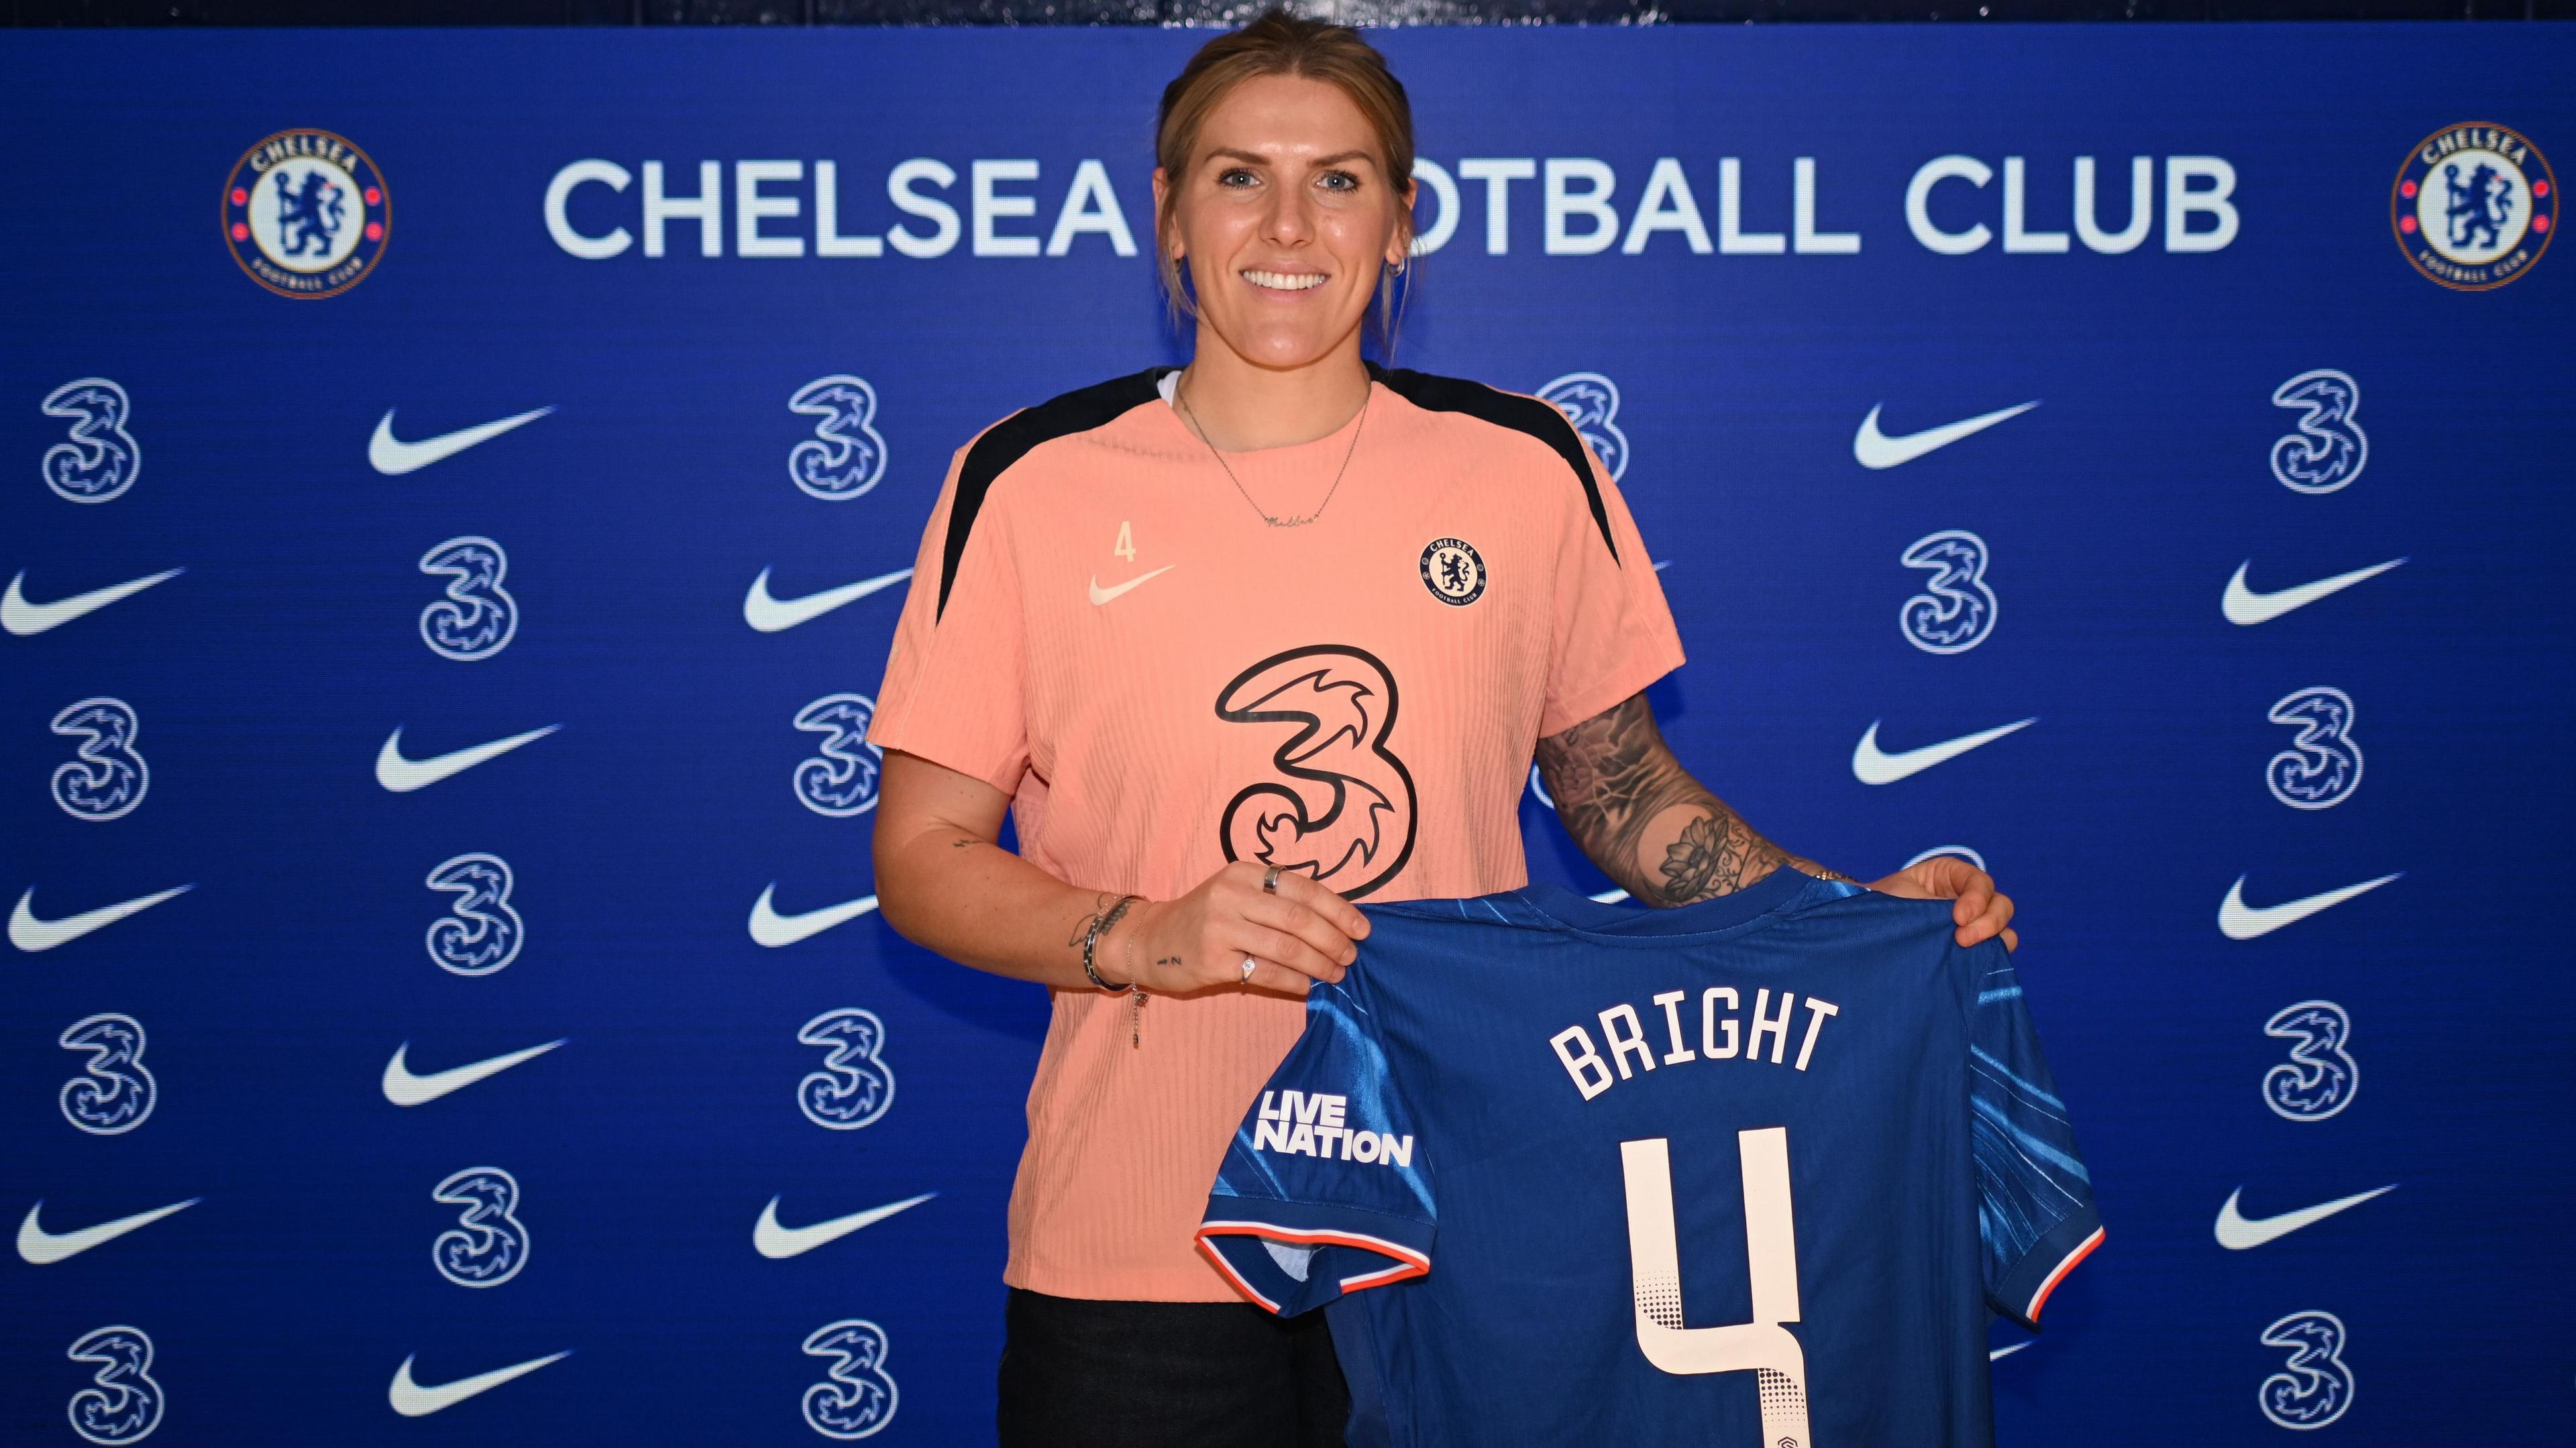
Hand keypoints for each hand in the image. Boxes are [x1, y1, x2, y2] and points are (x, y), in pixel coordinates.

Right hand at [1113, 861, 1370, 995]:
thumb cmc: (1205, 918)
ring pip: (1285, 947)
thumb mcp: (1237, 893)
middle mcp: (1231, 895)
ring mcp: (1220, 928)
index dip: (1338, 908)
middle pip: (1297, 918)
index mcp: (1244, 873)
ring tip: (1337, 973)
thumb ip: (1277, 900)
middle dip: (1333, 939)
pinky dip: (1294, 982)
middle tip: (1352, 956)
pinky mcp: (1213, 961)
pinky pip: (1265, 973)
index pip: (1302, 887)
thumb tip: (1337, 922)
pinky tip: (1309, 987)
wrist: (1150, 940)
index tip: (1362, 928)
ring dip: (1319, 963)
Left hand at [1866, 854, 2016, 951]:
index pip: (1981, 882)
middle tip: (1962, 939)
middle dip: (1989, 922)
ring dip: (1993, 941)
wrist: (1861, 930)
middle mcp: (1967, 899)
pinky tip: (1972, 965)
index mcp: (1951, 875)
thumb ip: (1936, 906)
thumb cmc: (1879, 905)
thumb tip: (1963, 923)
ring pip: (2004, 931)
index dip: (1977, 899)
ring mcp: (1972, 926)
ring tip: (1966, 951)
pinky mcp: (1968, 951)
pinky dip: (1989, 958)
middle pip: (2001, 906)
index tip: (1958, 917)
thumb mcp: (1905, 896)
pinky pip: (1993, 955)